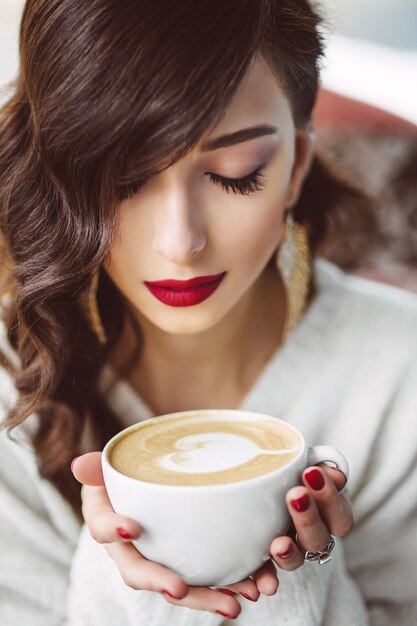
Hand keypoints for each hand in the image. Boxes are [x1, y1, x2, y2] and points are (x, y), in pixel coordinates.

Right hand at [71, 452, 279, 618]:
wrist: (145, 487)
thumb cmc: (126, 480)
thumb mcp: (112, 468)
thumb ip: (99, 467)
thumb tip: (78, 464)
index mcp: (108, 524)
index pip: (103, 530)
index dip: (115, 530)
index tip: (132, 529)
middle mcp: (130, 550)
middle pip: (142, 572)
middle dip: (164, 583)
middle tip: (181, 589)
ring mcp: (160, 559)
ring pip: (179, 584)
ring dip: (207, 595)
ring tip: (237, 599)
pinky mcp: (188, 561)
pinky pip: (206, 577)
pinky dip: (231, 583)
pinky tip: (255, 584)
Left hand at [268, 464, 352, 569]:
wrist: (266, 478)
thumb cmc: (292, 467)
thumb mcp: (306, 460)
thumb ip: (319, 462)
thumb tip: (333, 470)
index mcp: (331, 513)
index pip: (339, 514)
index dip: (329, 497)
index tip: (311, 473)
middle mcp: (316, 535)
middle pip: (318, 537)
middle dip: (308, 517)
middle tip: (294, 494)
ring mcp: (294, 548)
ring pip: (297, 558)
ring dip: (289, 553)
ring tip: (279, 544)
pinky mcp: (268, 556)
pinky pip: (267, 572)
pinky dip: (263, 577)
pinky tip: (261, 582)